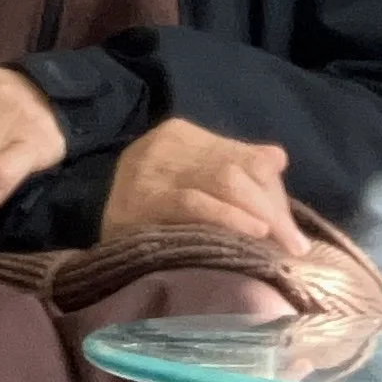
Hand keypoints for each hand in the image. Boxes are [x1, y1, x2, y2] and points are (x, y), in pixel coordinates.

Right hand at [99, 118, 310, 252]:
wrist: (86, 236)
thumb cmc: (148, 212)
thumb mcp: (190, 180)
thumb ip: (232, 168)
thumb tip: (277, 158)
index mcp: (181, 135)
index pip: (241, 155)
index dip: (272, 191)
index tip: (292, 230)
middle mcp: (166, 145)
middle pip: (235, 170)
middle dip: (272, 208)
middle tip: (295, 246)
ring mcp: (151, 170)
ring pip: (222, 181)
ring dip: (259, 214)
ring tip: (280, 244)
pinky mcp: (142, 200)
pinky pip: (194, 204)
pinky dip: (228, 217)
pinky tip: (251, 234)